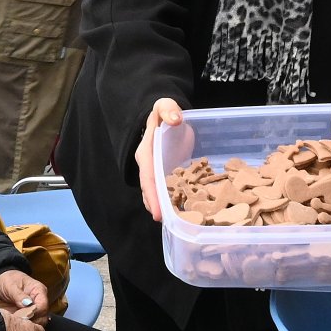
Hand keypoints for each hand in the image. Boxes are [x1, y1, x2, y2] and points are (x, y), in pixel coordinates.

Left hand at [0, 270, 47, 322]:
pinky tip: (13, 325)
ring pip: (36, 324)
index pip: (43, 306)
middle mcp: (37, 302)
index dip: (34, 312)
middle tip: (17, 320)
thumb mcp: (11, 285)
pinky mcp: (24, 317)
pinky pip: (27, 327)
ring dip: (26, 326)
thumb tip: (28, 303)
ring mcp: (31, 311)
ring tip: (14, 322)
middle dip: (31, 322)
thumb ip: (19, 295)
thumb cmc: (6, 280)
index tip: (23, 315)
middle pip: (42, 317)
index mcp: (38, 291)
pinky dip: (21, 328)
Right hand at [137, 98, 183, 221]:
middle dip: (156, 207)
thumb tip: (175, 120)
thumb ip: (168, 109)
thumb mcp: (164, 106)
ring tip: (174, 223)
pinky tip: (184, 211)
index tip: (157, 212)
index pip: (147, 177)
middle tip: (166, 223)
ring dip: (163, 207)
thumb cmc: (165, 112)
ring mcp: (157, 171)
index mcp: (146, 152)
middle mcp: (148, 165)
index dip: (152, 195)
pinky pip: (169, 189)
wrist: (166, 116)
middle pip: (150, 190)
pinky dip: (173, 200)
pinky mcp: (167, 174)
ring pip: (157, 192)